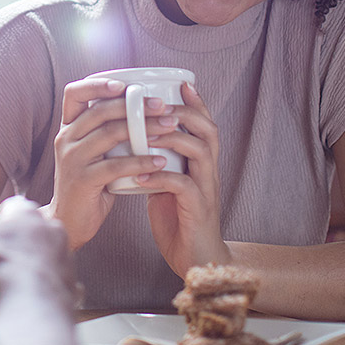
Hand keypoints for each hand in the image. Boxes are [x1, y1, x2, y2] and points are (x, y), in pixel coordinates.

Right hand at [0, 196, 77, 308]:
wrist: (26, 306)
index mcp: (26, 213)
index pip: (13, 206)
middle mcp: (52, 230)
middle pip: (32, 230)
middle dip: (17, 241)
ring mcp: (65, 258)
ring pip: (47, 255)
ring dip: (32, 264)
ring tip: (12, 281)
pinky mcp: (72, 284)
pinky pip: (57, 283)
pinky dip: (44, 288)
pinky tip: (28, 297)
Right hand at [47, 78, 171, 249]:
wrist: (69, 222)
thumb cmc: (89, 185)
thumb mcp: (93, 153)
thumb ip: (107, 132)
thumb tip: (143, 109)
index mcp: (68, 128)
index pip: (75, 93)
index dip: (98, 84)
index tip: (126, 84)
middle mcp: (66, 139)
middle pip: (100, 111)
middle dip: (135, 105)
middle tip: (163, 106)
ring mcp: (72, 159)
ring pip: (110, 134)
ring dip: (144, 128)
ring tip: (170, 127)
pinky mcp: (82, 180)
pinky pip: (116, 165)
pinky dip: (142, 160)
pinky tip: (161, 160)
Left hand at [140, 81, 230, 274]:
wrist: (194, 260)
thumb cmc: (178, 218)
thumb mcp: (167, 182)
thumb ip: (160, 160)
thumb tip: (135, 137)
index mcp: (202, 163)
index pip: (204, 124)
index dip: (196, 103)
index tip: (180, 84)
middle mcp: (209, 171)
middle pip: (207, 130)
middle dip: (182, 113)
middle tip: (155, 107)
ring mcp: (206, 190)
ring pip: (199, 151)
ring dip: (171, 139)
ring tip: (146, 134)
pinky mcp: (198, 210)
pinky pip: (183, 186)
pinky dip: (160, 177)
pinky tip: (140, 176)